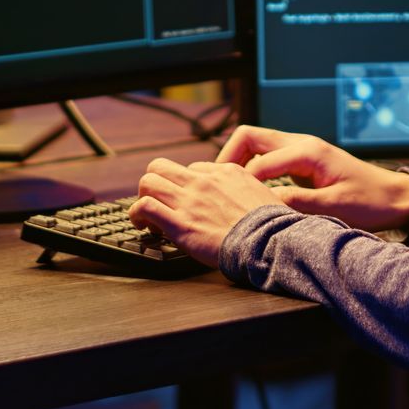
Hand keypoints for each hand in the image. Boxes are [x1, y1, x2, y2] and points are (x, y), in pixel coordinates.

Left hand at [128, 158, 287, 266]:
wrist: (269, 242)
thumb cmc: (271, 226)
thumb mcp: (263, 193)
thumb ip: (245, 190)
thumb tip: (241, 197)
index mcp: (226, 172)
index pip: (191, 169)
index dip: (184, 186)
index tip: (185, 201)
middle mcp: (204, 181)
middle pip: (161, 166)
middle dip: (155, 183)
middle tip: (158, 201)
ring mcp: (190, 201)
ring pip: (148, 181)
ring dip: (143, 197)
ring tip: (146, 216)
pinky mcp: (180, 223)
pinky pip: (145, 206)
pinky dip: (137, 214)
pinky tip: (143, 225)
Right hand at [215, 125, 408, 232]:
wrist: (395, 197)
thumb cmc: (370, 202)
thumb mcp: (332, 207)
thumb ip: (296, 204)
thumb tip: (261, 207)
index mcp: (308, 152)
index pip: (258, 162)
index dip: (239, 183)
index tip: (225, 203)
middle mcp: (301, 143)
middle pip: (249, 137)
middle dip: (228, 157)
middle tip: (217, 186)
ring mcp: (301, 148)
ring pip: (256, 144)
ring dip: (238, 161)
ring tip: (228, 189)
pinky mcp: (302, 159)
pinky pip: (267, 155)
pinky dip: (252, 168)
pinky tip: (249, 191)